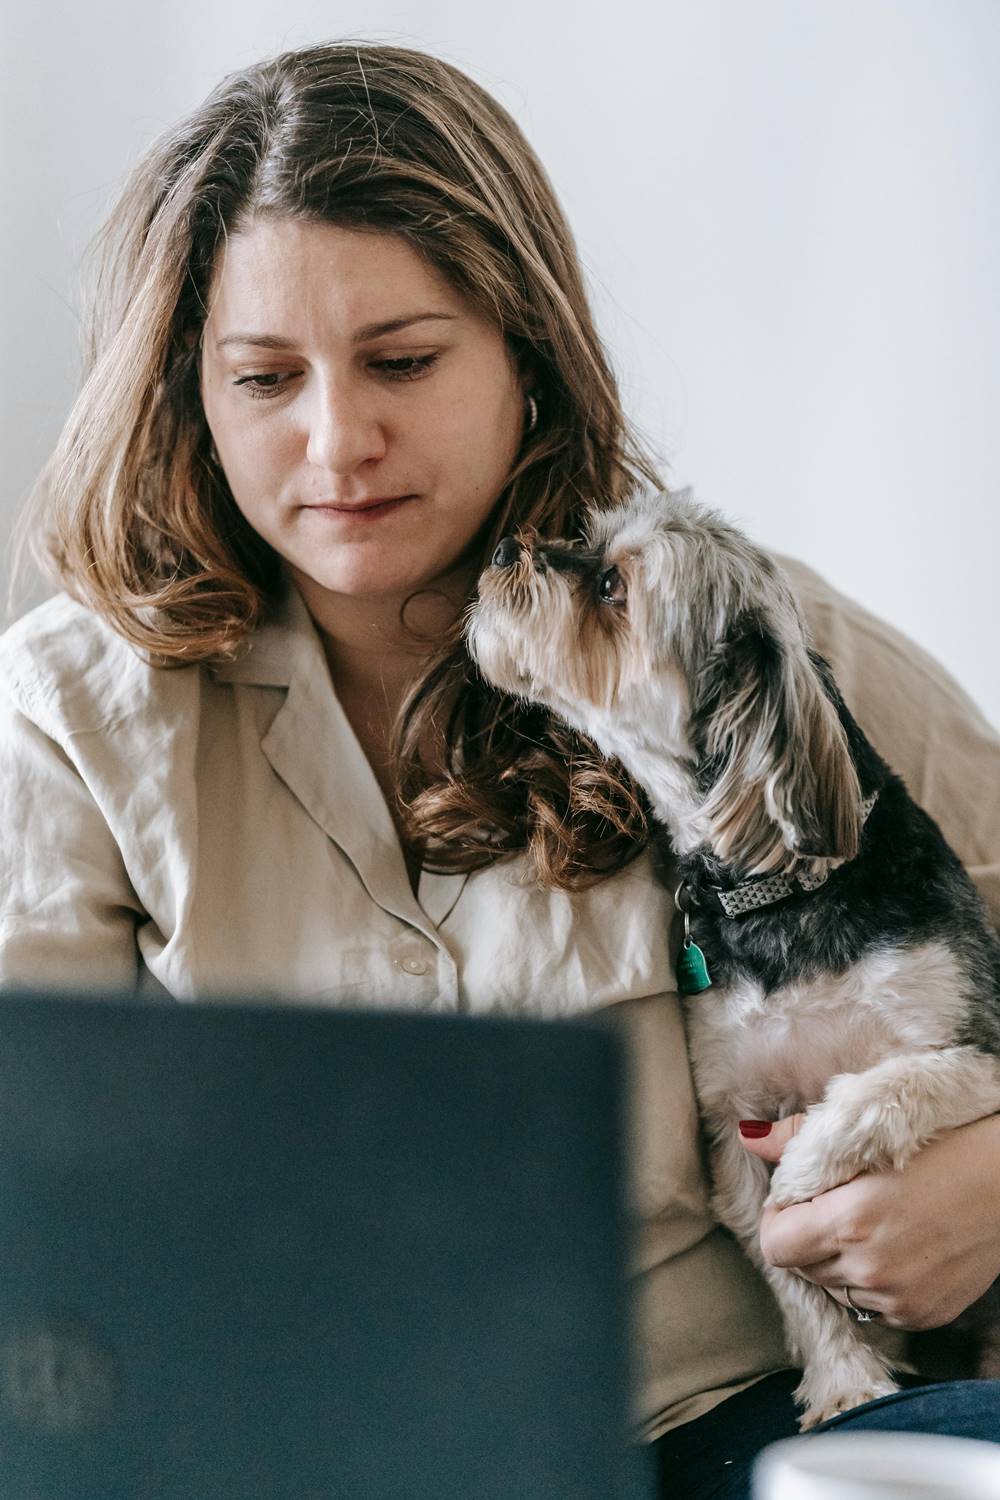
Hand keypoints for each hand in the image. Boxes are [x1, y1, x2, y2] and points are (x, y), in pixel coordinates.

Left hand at [738, 1112, 999, 1328]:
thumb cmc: (941, 1140)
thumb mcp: (866, 1127)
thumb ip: (798, 1139)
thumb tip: (748, 1139)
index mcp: (850, 1220)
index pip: (775, 1246)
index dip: (779, 1220)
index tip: (797, 1199)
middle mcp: (871, 1270)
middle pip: (803, 1268)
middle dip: (808, 1238)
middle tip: (838, 1205)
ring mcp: (900, 1299)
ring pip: (836, 1289)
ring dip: (839, 1262)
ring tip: (872, 1224)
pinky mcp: (924, 1315)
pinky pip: (873, 1306)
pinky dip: (874, 1281)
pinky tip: (900, 1246)